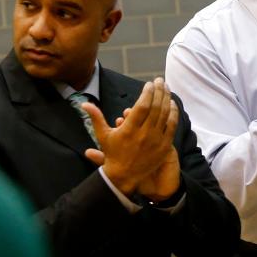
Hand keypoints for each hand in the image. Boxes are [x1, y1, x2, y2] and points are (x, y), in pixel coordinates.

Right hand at [83, 77, 180, 198]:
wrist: (125, 176)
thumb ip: (96, 117)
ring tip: (167, 88)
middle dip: (159, 91)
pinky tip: (172, 104)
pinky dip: (173, 114)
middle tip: (160, 80)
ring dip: (167, 99)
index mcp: (129, 129)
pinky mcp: (164, 146)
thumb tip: (83, 103)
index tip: (149, 84)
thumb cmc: (113, 154)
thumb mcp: (103, 135)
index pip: (142, 106)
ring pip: (165, 115)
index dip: (147, 93)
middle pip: (156, 107)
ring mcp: (156, 140)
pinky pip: (172, 126)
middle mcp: (144, 134)